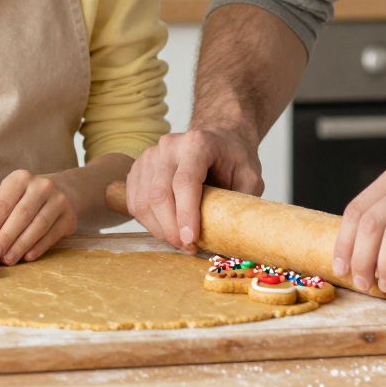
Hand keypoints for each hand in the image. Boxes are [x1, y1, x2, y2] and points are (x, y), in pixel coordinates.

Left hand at [0, 170, 76, 264]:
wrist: (65, 192)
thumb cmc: (23, 201)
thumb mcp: (0, 203)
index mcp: (18, 179)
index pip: (1, 205)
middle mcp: (40, 185)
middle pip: (20, 215)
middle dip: (4, 237)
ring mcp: (59, 200)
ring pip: (37, 225)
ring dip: (20, 245)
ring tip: (7, 260)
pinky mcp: (70, 217)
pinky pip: (52, 234)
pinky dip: (38, 247)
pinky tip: (26, 257)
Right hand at [124, 126, 263, 251]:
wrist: (218, 138)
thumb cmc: (233, 158)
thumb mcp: (250, 176)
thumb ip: (243, 202)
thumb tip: (235, 235)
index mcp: (197, 143)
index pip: (184, 182)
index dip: (185, 214)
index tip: (191, 240)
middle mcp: (169, 146)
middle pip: (159, 194)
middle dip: (171, 229)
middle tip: (188, 248)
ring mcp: (150, 155)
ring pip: (143, 202)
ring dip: (159, 230)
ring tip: (179, 242)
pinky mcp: (139, 168)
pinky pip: (135, 202)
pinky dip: (148, 222)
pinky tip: (165, 229)